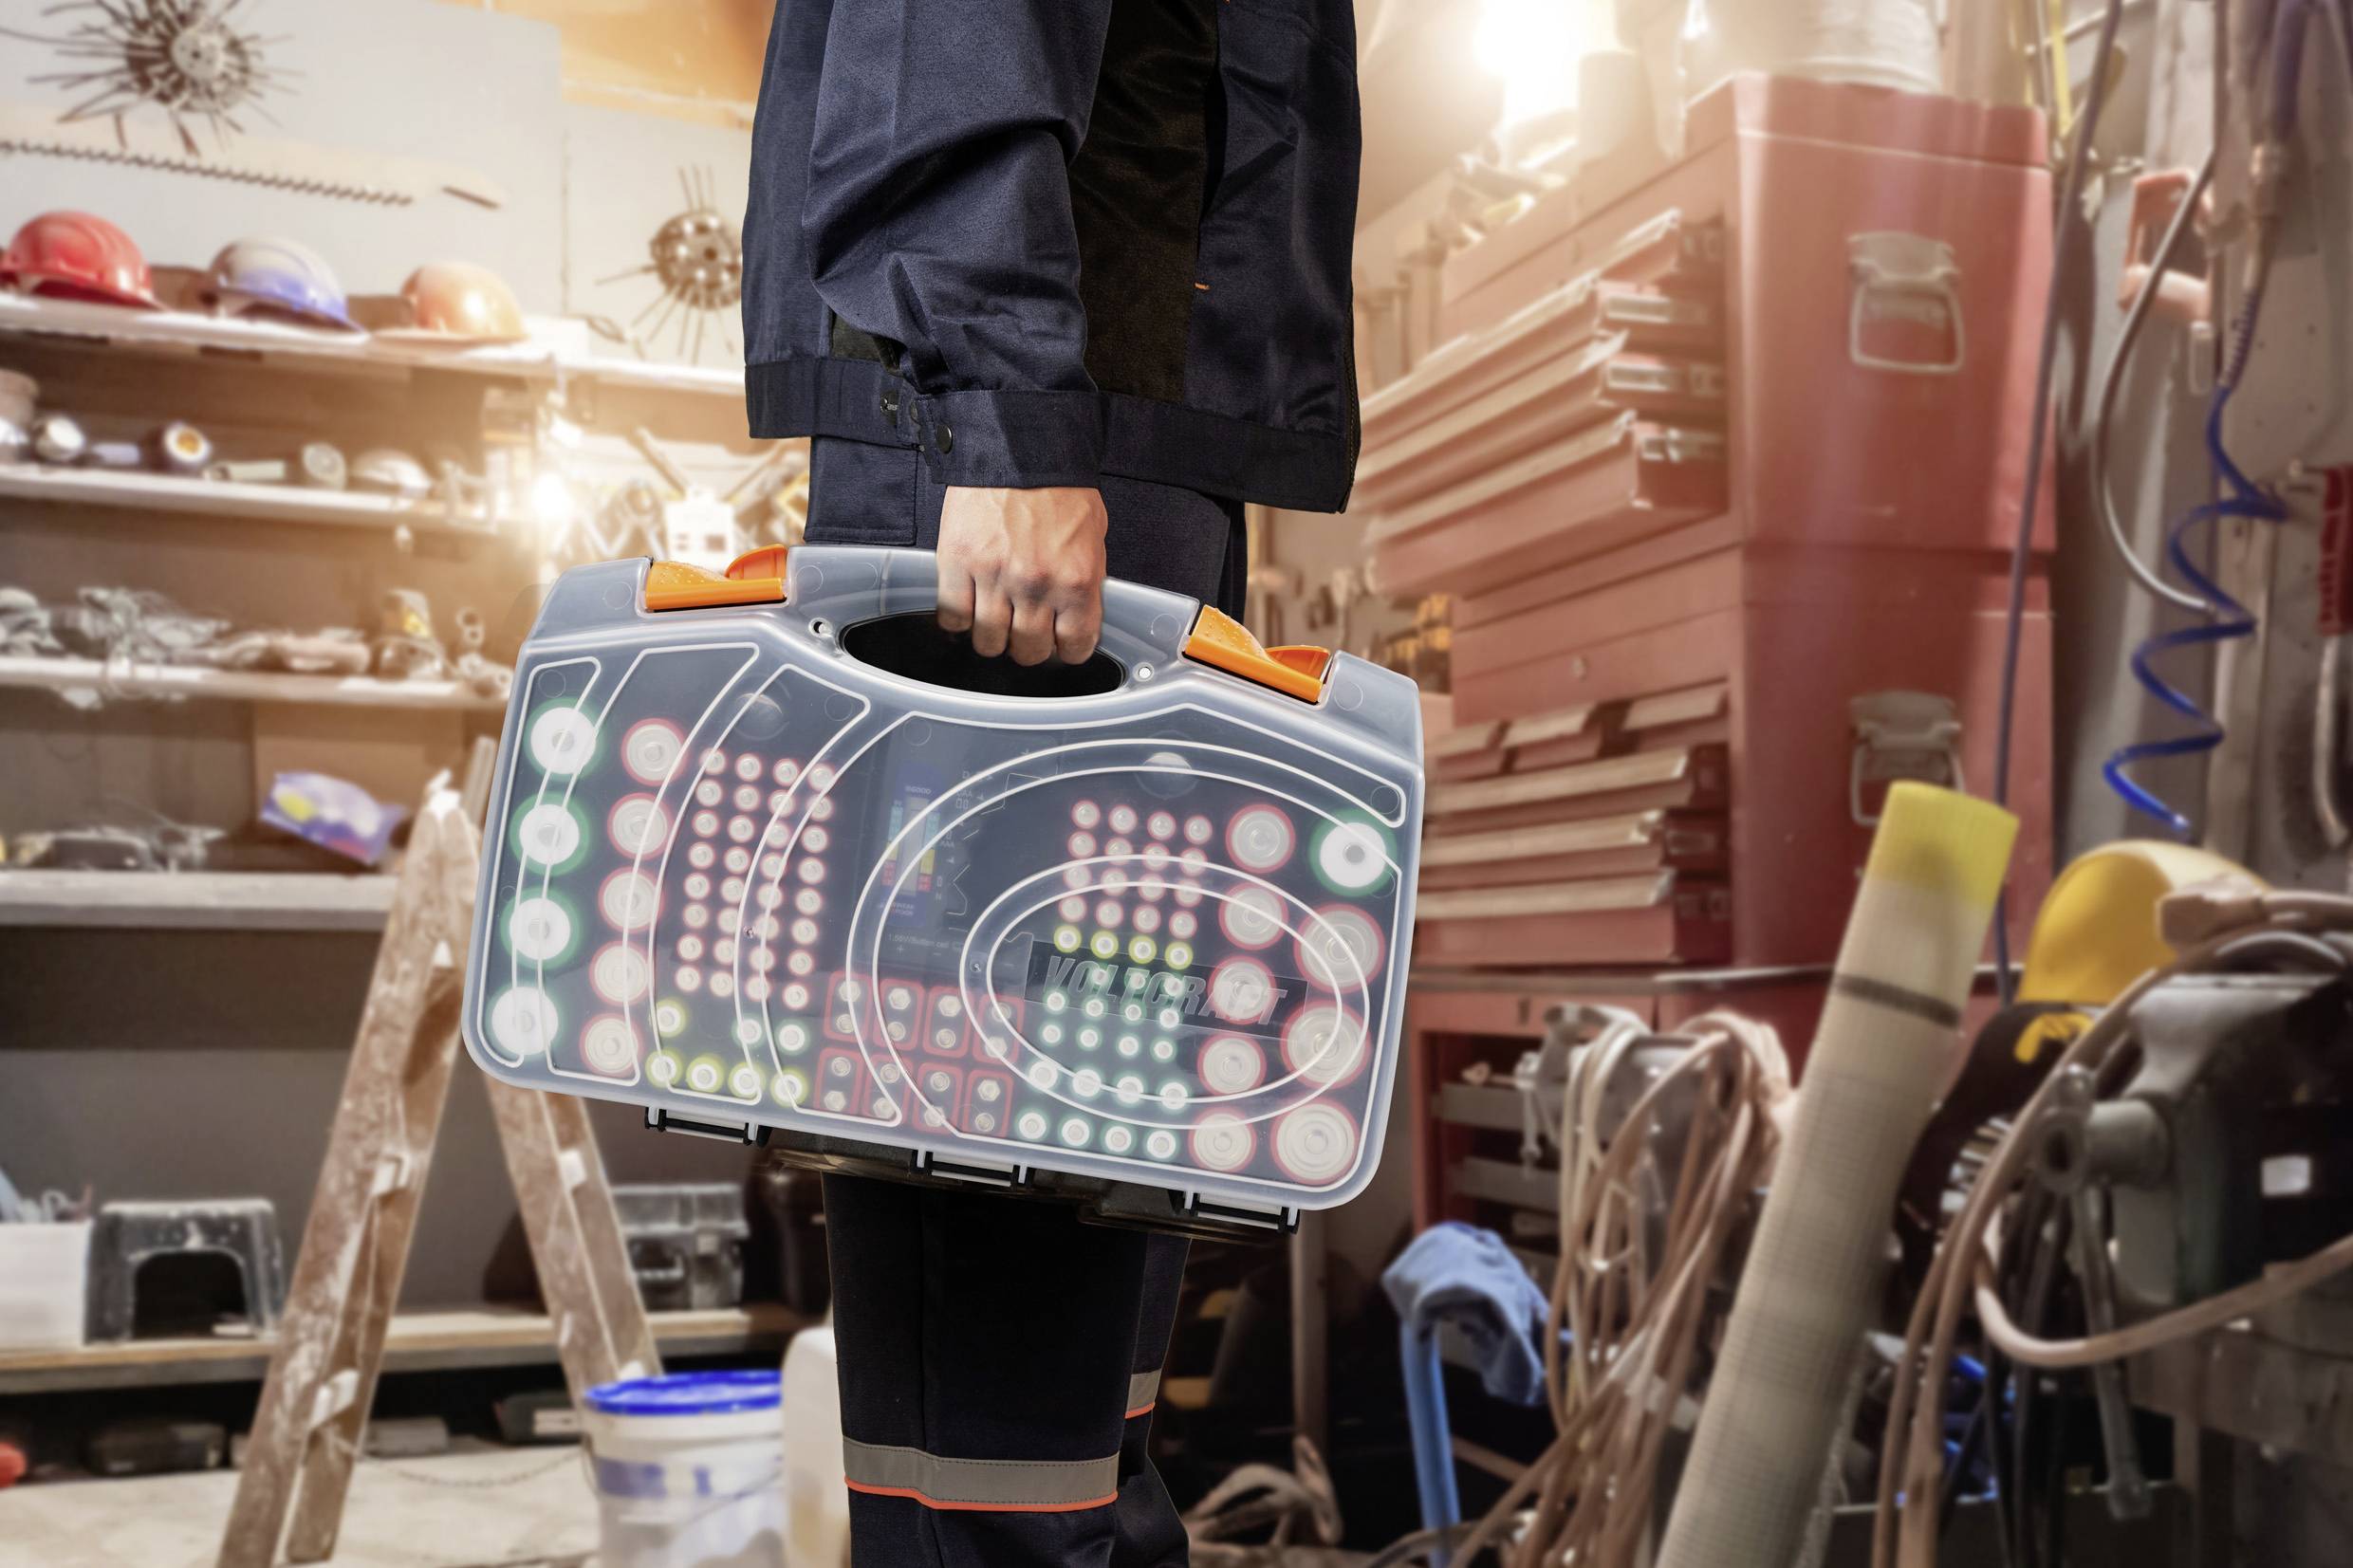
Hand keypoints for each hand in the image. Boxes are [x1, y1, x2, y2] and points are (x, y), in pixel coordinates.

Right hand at [935, 486, 1108, 664]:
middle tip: (1024, 627)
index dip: (1066, 648)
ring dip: (992, 635)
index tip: (1058, 642)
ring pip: (988, 643)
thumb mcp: (1093, 539)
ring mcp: (993, 576)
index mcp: (1076, 580)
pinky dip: (958, 619)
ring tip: (995, 616)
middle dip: (1028, 644)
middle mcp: (1035, 585)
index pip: (1074, 647)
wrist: (1020, 445)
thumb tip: (1076, 619)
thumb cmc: (1059, 488)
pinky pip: (952, 617)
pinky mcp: (957, 563)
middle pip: (1028, 652)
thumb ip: (1085, 584)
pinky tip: (967, 605)